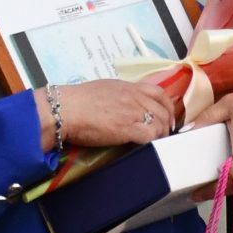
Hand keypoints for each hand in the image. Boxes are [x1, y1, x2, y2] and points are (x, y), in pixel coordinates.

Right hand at [40, 78, 177, 149]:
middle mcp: (133, 97)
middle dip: (167, 123)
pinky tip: (148, 146)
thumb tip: (124, 105)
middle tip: (164, 134)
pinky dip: (153, 141)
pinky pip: (150, 135)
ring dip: (161, 134)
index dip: (168, 106)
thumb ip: (118, 95)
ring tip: (156, 142)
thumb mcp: (103, 89)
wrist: (64, 109)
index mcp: (127, 87)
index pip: (159, 92)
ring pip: (160, 123)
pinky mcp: (127, 129)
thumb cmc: (76, 101)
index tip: (167, 116)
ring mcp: (132, 112)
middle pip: (163, 109)